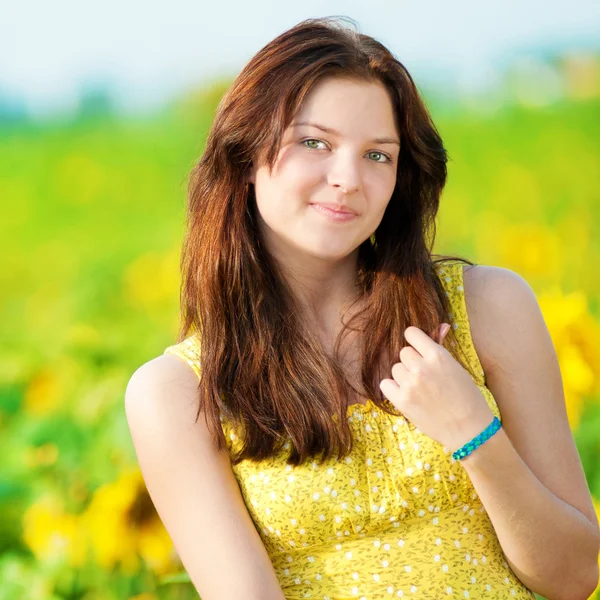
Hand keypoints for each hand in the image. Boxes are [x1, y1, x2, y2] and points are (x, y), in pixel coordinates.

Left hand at [379, 323, 494, 452]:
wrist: (469, 429)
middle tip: (425, 376)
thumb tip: (441, 325)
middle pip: (404, 352)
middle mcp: (421, 367)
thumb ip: (441, 347)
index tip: (418, 349)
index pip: (411, 333)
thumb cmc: (467, 397)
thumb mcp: (457, 367)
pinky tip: (406, 394)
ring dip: (403, 375)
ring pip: (395, 368)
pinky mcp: (401, 400)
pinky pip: (385, 384)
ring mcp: (410, 384)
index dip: (415, 341)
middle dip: (412, 362)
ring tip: (419, 388)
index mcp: (438, 355)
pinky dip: (393, 388)